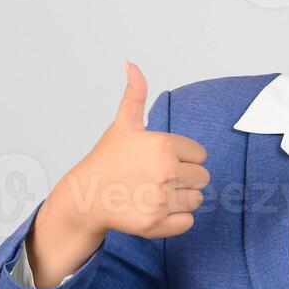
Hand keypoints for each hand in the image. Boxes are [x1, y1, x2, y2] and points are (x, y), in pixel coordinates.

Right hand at [47, 61, 208, 239]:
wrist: (85, 196)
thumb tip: (131, 64)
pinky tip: (155, 209)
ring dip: (181, 199)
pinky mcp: (156, 224)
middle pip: (202, 178)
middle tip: (159, 179)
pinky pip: (188, 222)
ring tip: (155, 193)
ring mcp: (160, 200)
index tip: (161, 160)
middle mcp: (165, 172)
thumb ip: (135, 95)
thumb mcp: (123, 124)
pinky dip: (176, 219)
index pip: (200, 155)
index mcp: (163, 145)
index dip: (183, 158)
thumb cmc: (107, 159)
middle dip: (185, 178)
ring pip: (196, 200)